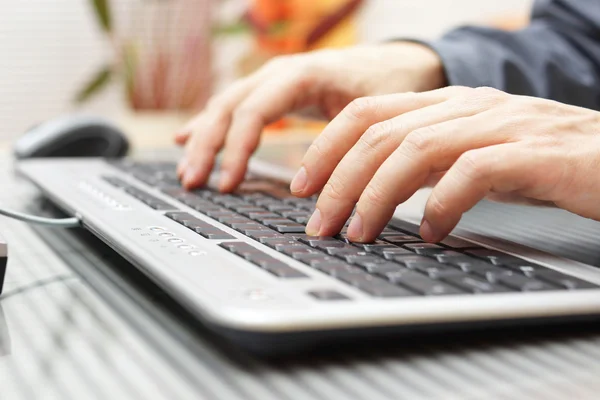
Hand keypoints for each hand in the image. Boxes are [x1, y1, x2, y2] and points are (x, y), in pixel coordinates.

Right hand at [175, 43, 444, 190]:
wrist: (398, 62)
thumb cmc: (389, 85)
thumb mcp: (372, 110)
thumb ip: (342, 139)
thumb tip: (313, 187)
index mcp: (300, 74)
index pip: (252, 112)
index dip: (236, 149)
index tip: (228, 184)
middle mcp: (278, 72)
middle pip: (228, 107)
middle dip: (206, 146)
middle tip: (193, 183)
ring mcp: (272, 79)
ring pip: (224, 106)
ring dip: (202, 139)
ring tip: (187, 173)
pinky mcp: (273, 91)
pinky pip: (233, 106)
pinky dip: (210, 125)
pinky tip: (188, 139)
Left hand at [291, 86, 599, 242]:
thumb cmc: (544, 161)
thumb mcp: (473, 153)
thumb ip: (427, 163)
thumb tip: (374, 191)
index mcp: (447, 103)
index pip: (367, 112)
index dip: (326, 147)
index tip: (302, 185)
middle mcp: (467, 106)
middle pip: (380, 132)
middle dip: (338, 180)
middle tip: (318, 223)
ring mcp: (499, 124)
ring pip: (414, 148)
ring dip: (376, 196)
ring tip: (358, 233)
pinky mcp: (532, 152)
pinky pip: (471, 173)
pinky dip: (441, 205)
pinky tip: (431, 233)